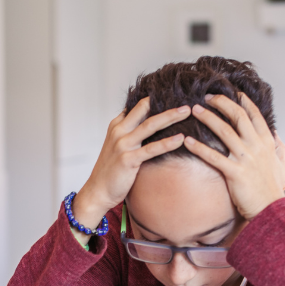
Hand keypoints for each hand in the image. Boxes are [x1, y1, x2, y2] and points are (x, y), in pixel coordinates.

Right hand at [73, 98, 189, 227]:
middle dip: (166, 103)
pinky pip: (152, 149)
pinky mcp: (129, 159)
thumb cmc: (111, 169)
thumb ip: (130, 132)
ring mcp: (123, 145)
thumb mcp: (116, 145)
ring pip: (150, 125)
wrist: (97, 190)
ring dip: (170, 117)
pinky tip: (180, 139)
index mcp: (116, 125)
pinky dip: (167, 143)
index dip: (154, 99)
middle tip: (185, 100)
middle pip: (145, 110)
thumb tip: (148, 123)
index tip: (173, 95)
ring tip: (186, 112)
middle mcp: (119, 131)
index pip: (137, 106)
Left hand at [184, 93, 284, 219]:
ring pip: (224, 131)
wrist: (270, 209)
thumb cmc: (273, 189)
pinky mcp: (234, 172)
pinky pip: (213, 156)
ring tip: (194, 109)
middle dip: (222, 103)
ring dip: (208, 118)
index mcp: (266, 142)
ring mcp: (245, 158)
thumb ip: (279, 147)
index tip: (232, 92)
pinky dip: (199, 147)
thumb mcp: (282, 164)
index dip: (242, 101)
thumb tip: (276, 135)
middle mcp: (256, 146)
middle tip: (207, 97)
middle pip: (238, 116)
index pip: (254, 114)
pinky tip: (187, 141)